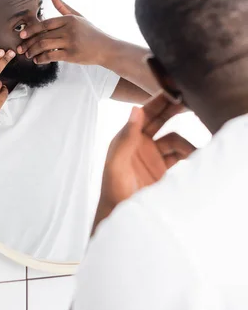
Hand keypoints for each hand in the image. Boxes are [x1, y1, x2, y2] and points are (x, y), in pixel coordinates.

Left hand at [16, 0, 107, 64]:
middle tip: (21, 48)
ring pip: (44, 46)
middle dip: (29, 43)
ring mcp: (70, 42)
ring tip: (28, 55)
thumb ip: (63, 6)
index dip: (31, 29)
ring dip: (33, 51)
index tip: (22, 35)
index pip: (45, 23)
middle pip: (42, 35)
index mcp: (69, 19)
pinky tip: (38, 60)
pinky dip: (42, 59)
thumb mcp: (78, 16)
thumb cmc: (91, 32)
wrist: (106, 48)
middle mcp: (69, 30)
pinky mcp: (72, 55)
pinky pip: (51, 56)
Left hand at [96, 94, 195, 225]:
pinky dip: (189, 155)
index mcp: (127, 138)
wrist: (120, 218)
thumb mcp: (116, 164)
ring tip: (192, 152)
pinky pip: (180, 157)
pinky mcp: (163, 170)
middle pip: (160, 120)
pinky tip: (195, 158)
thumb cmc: (113, 191)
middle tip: (189, 102)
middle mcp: (140, 144)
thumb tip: (135, 109)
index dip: (158, 101)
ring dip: (185, 142)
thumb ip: (126, 137)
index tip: (173, 90)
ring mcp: (153, 156)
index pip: (144, 113)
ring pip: (174, 140)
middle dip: (174, 110)